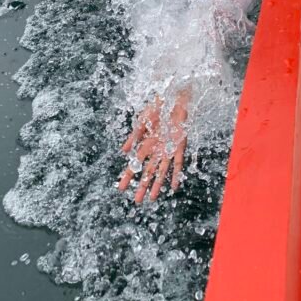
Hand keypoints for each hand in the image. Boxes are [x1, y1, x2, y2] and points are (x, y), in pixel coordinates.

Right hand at [118, 88, 189, 203]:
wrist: (174, 99)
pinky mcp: (179, 146)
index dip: (128, 176)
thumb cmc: (157, 108)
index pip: (134, 164)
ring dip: (157, 185)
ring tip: (152, 198)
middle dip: (142, 186)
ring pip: (161, 171)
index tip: (120, 188)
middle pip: (147, 172)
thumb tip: (123, 151)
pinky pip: (178, 164)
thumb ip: (134, 136)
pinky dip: (176, 175)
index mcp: (145, 144)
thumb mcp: (143, 122)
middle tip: (137, 201)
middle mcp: (156, 150)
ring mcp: (168, 150)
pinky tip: (173, 186)